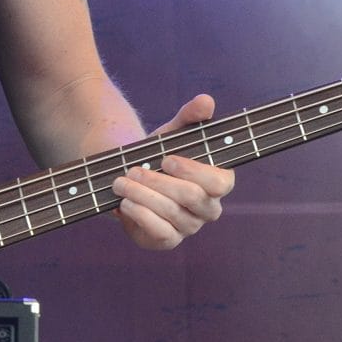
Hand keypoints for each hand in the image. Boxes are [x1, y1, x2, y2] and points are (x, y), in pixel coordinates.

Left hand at [110, 93, 234, 251]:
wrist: (129, 173)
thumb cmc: (158, 153)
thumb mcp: (172, 131)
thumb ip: (191, 116)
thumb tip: (206, 101)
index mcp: (218, 182)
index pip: (220, 183)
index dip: (193, 171)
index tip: (166, 159)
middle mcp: (208, 208)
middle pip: (192, 198)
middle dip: (158, 181)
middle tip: (133, 170)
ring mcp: (189, 227)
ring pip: (172, 214)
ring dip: (142, 195)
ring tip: (121, 182)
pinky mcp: (167, 240)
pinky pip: (160, 234)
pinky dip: (140, 215)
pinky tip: (124, 202)